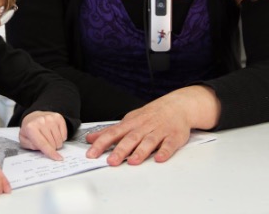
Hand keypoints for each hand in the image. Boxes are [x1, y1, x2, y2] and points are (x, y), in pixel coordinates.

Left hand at [19, 111, 66, 160]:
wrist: (33, 118)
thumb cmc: (29, 131)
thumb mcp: (24, 140)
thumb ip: (30, 146)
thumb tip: (40, 148)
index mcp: (30, 128)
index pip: (43, 143)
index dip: (51, 152)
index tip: (58, 158)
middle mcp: (41, 121)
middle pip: (52, 143)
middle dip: (51, 148)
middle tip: (46, 145)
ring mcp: (51, 118)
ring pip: (59, 139)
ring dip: (56, 143)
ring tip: (50, 139)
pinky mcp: (58, 117)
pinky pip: (64, 134)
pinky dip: (61, 137)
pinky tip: (54, 134)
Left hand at [85, 85, 219, 165]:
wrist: (177, 105)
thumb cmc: (151, 115)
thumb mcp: (129, 120)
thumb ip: (110, 131)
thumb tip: (90, 138)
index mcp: (131, 123)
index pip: (113, 133)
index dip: (101, 143)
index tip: (91, 153)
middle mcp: (144, 127)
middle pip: (130, 138)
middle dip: (120, 150)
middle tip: (111, 161)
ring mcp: (159, 131)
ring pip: (149, 141)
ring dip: (141, 151)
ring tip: (133, 162)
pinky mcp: (174, 137)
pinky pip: (169, 145)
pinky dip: (165, 152)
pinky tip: (159, 158)